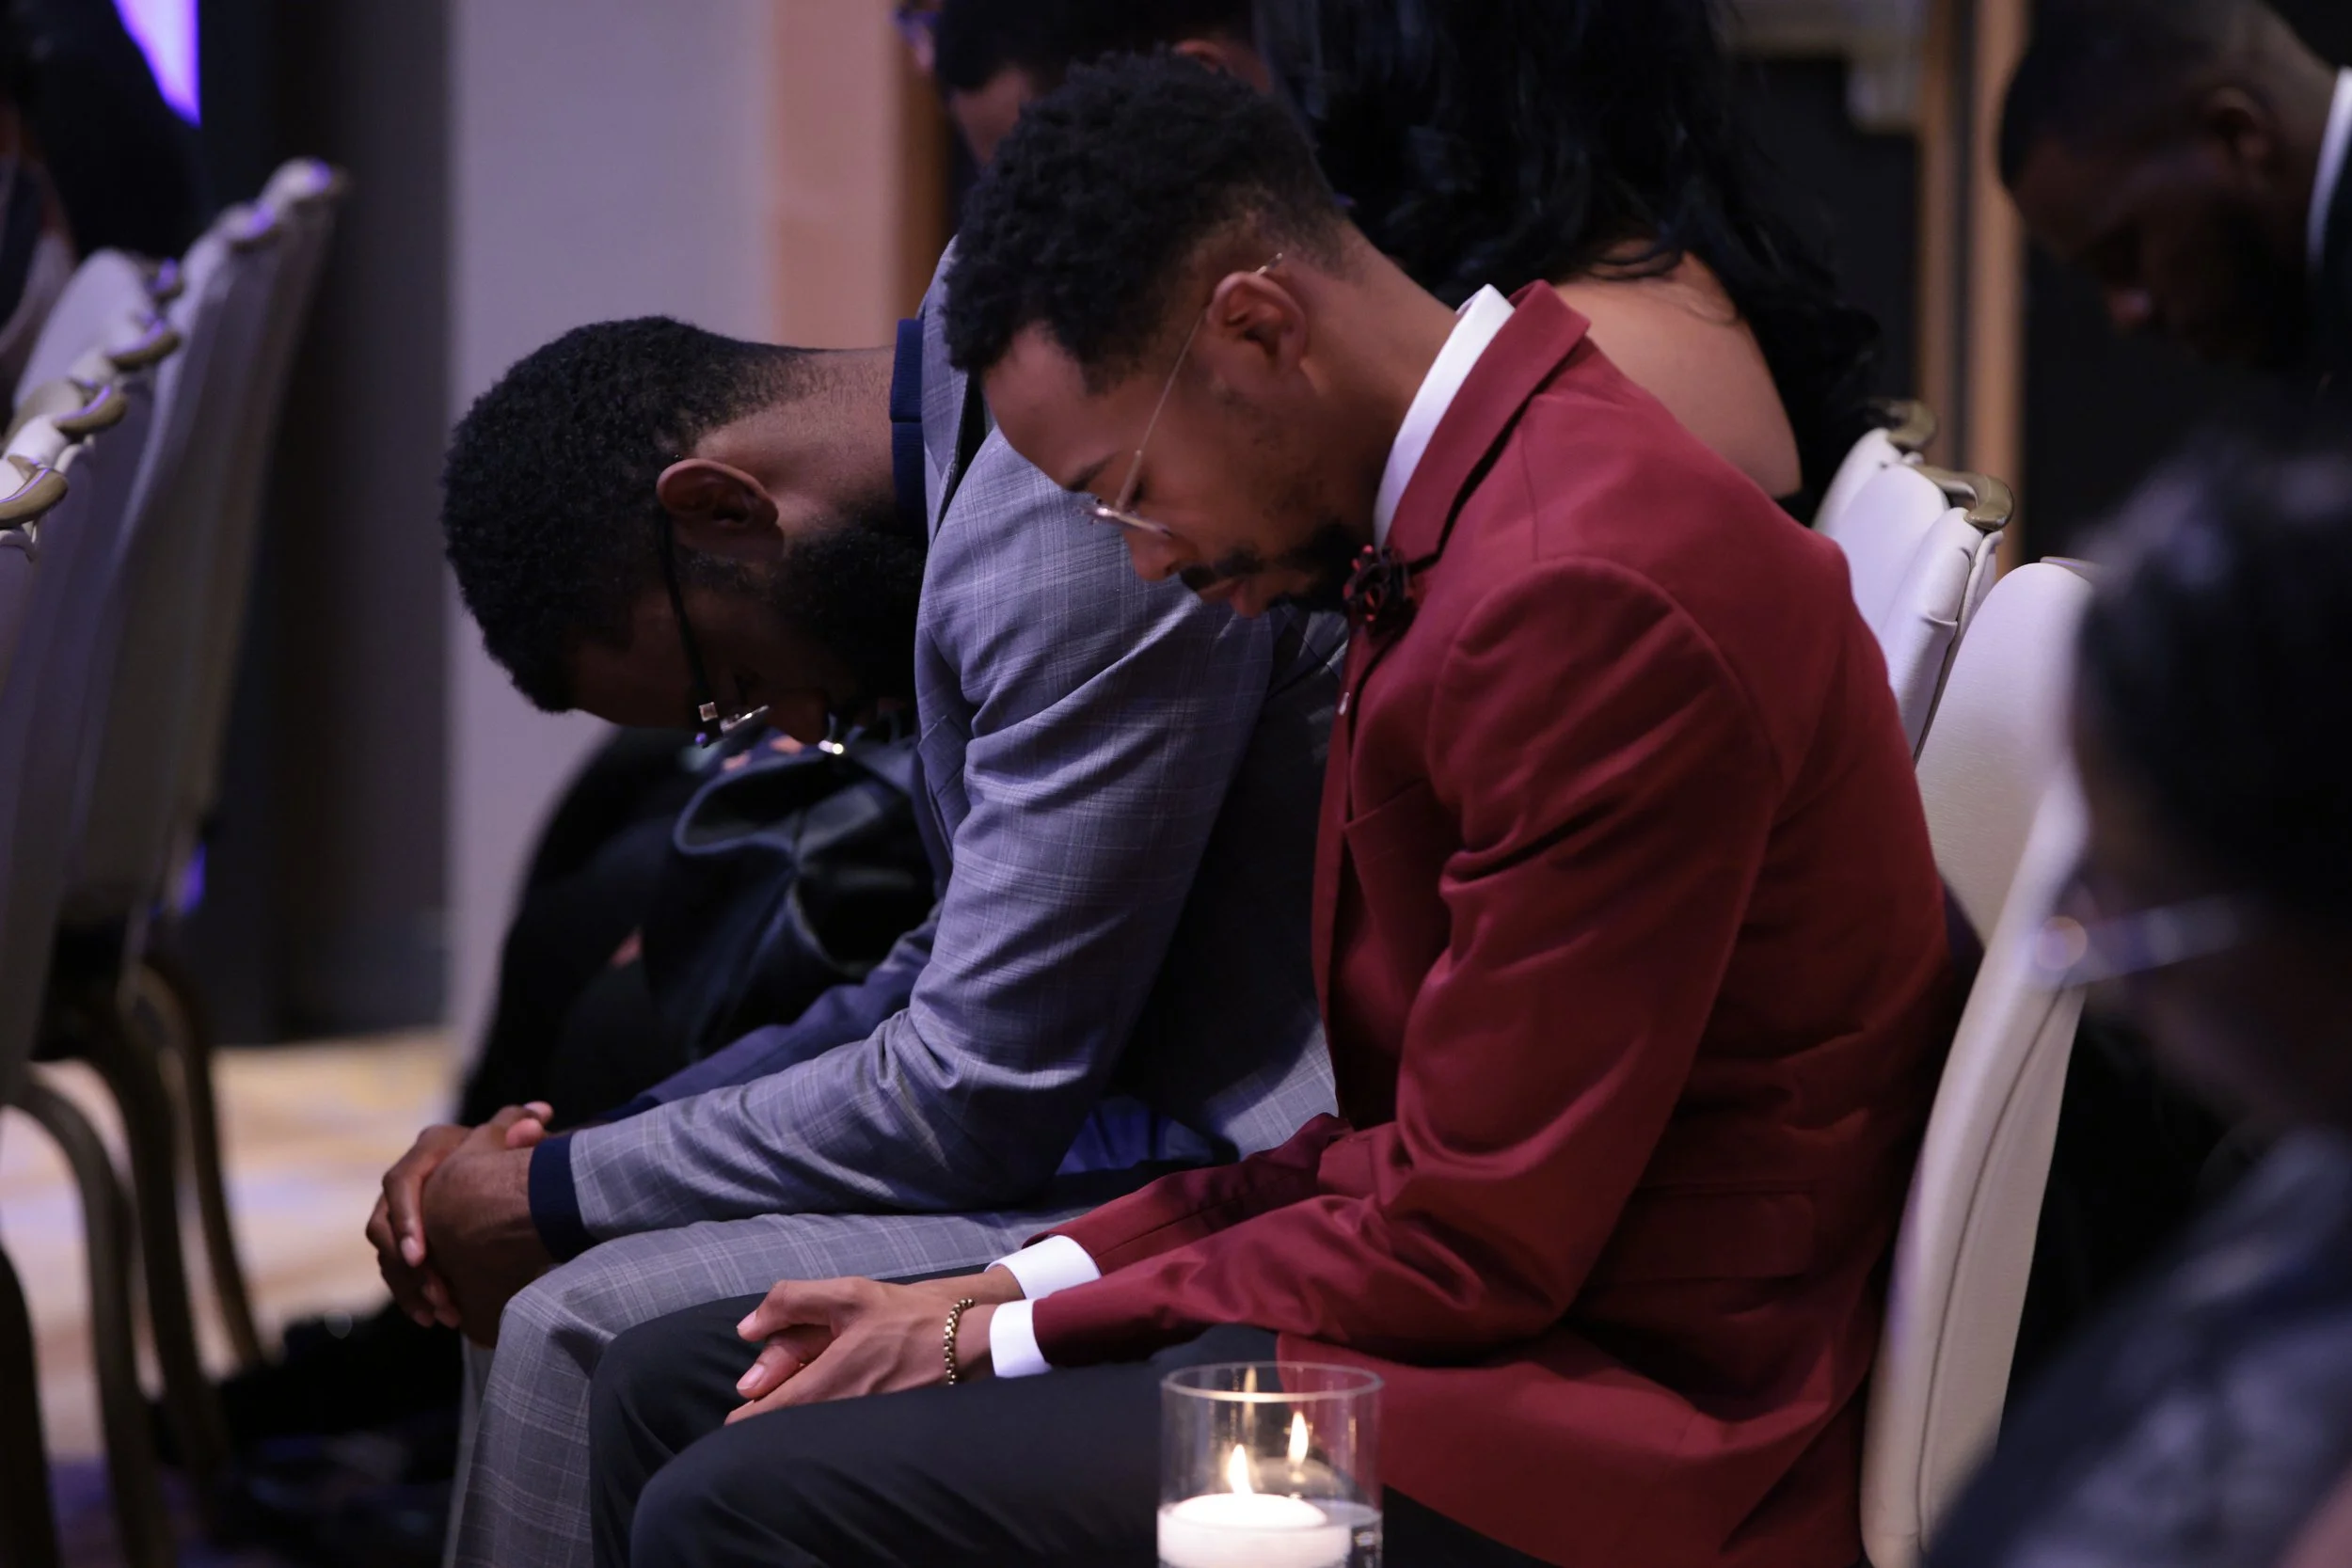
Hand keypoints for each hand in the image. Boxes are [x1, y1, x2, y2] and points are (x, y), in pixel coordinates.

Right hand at [365, 1103, 549, 1328]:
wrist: (517, 1178)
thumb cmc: (518, 1154)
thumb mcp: (521, 1141)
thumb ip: (526, 1130)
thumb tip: (538, 1118)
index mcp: (430, 1149)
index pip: (401, 1183)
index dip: (407, 1221)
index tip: (422, 1257)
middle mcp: (408, 1179)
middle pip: (384, 1226)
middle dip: (407, 1267)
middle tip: (436, 1295)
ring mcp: (402, 1211)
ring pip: (388, 1255)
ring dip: (410, 1288)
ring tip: (439, 1313)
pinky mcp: (406, 1239)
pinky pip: (396, 1271)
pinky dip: (411, 1295)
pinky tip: (432, 1318)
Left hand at [725, 1268, 1023, 1420]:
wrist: (971, 1343)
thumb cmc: (909, 1317)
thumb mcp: (848, 1294)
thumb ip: (790, 1302)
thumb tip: (746, 1329)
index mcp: (823, 1386)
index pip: (762, 1419)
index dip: (745, 1414)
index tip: (745, 1401)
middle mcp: (836, 1418)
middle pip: (784, 1425)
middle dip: (775, 1404)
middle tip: (779, 1381)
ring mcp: (858, 1431)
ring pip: (810, 1428)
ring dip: (802, 1410)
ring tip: (815, 1380)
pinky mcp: (878, 1435)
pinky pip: (836, 1430)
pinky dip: (827, 1416)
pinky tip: (841, 1392)